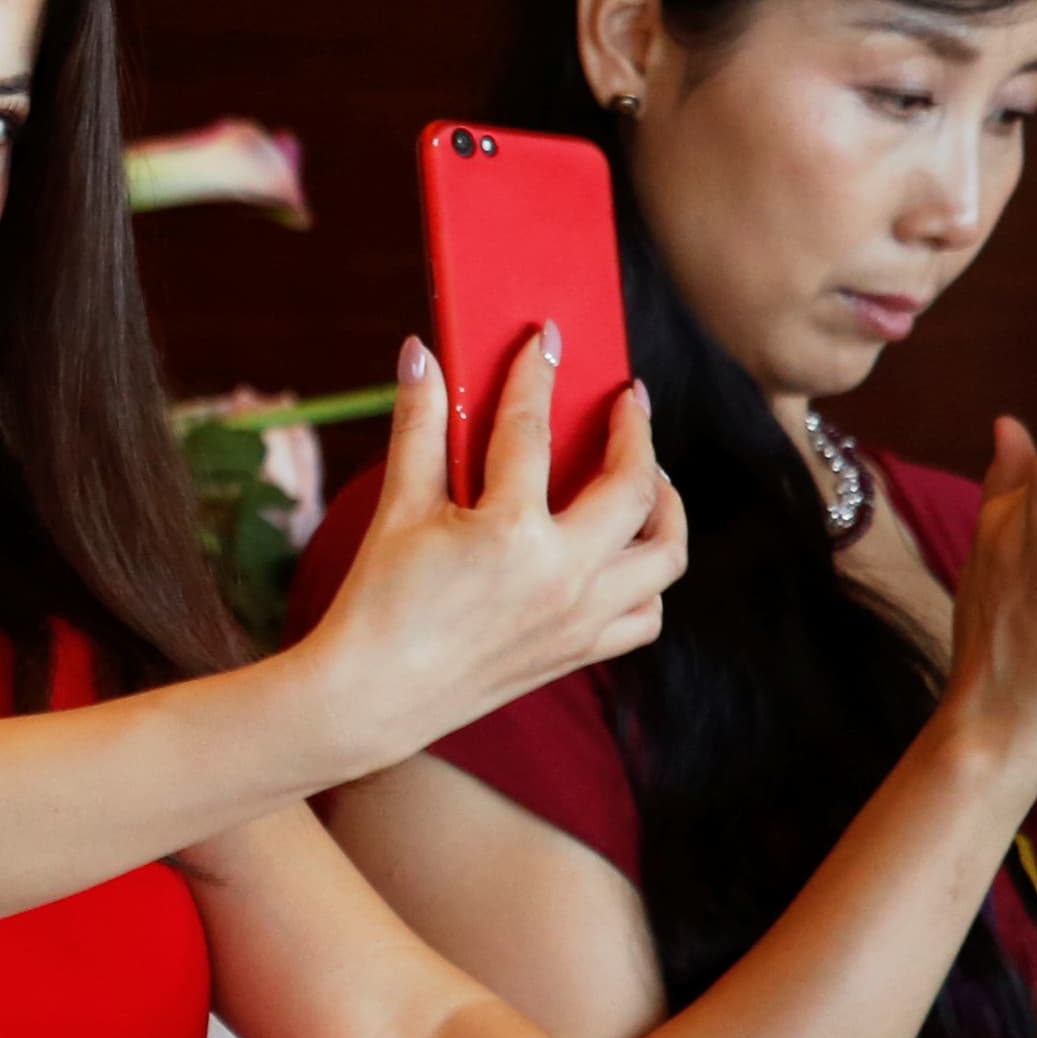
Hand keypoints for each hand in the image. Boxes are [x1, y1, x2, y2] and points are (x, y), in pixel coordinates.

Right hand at [297, 330, 686, 769]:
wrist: (370, 697)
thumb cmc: (377, 601)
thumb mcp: (397, 507)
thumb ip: (418, 425)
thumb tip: (421, 353)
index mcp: (510, 531)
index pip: (532, 429)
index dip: (538, 375)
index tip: (548, 340)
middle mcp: (562, 575)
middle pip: (634, 487)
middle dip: (636, 433)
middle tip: (627, 402)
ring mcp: (579, 618)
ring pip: (664, 555)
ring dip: (666, 507)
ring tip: (648, 477)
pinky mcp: (579, 652)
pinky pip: (647, 614)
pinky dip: (650, 580)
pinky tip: (627, 552)